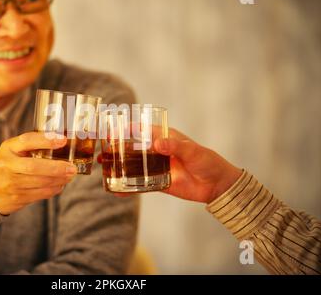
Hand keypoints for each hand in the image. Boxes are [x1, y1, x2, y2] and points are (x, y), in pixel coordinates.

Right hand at [0, 132, 77, 214]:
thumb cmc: (5, 166)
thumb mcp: (11, 151)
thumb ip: (31, 147)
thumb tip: (62, 143)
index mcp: (8, 148)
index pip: (27, 141)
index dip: (45, 140)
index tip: (62, 140)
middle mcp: (8, 165)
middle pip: (34, 167)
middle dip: (56, 168)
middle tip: (72, 167)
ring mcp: (11, 183)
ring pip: (40, 182)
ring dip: (59, 180)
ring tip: (70, 175)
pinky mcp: (17, 197)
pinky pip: (41, 194)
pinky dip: (53, 189)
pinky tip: (60, 185)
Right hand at [97, 128, 241, 203]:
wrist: (217, 186)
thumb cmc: (208, 162)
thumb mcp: (193, 151)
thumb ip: (176, 147)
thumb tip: (158, 143)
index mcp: (166, 138)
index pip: (142, 129)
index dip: (127, 129)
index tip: (112, 130)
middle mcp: (158, 151)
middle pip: (133, 147)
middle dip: (117, 148)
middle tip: (103, 150)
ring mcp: (156, 167)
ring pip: (133, 165)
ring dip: (119, 166)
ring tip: (103, 166)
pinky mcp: (158, 182)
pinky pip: (140, 185)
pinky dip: (128, 188)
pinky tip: (116, 192)